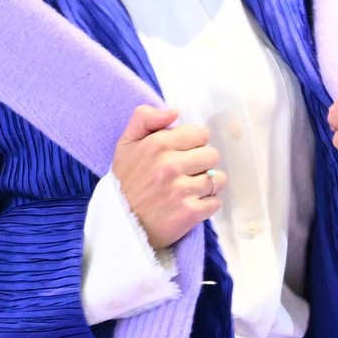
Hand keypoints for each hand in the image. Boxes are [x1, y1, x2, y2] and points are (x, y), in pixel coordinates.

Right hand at [112, 104, 222, 247]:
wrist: (119, 225)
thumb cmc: (125, 183)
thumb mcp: (125, 144)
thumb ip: (144, 118)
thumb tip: (174, 112)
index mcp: (157, 144)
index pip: (201, 134)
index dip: (194, 143)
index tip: (183, 154)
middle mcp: (170, 165)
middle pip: (212, 155)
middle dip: (202, 163)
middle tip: (186, 173)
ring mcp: (181, 190)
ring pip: (217, 179)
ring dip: (207, 185)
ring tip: (190, 190)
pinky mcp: (189, 213)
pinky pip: (216, 202)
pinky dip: (207, 205)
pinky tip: (191, 205)